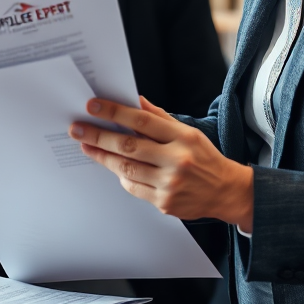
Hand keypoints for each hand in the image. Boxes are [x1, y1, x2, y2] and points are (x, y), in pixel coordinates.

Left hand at [69, 96, 254, 231]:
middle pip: (129, 146)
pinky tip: (113, 166)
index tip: (92, 106)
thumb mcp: (188, 132)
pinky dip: (122, 175)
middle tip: (77, 128)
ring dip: (103, 156)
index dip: (114, 112)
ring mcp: (170, 184)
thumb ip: (160, 117)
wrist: (226, 192)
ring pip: (127, 168)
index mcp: (182, 138)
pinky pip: (134, 187)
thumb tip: (134, 100)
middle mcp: (176, 160)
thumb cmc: (203, 158)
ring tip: (86, 146)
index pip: (142, 120)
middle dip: (98, 136)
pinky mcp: (165, 203)